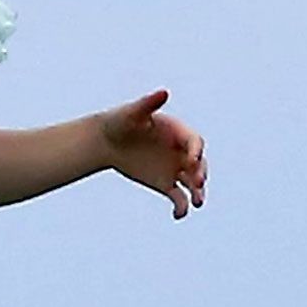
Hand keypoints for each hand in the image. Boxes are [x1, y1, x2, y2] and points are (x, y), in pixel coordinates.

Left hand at [98, 88, 206, 220]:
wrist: (105, 141)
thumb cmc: (120, 121)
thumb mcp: (132, 112)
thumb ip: (148, 103)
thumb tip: (164, 92)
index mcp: (178, 132)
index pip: (193, 141)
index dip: (195, 149)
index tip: (192, 158)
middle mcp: (181, 152)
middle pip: (198, 164)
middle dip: (200, 173)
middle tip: (197, 181)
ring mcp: (175, 169)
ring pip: (193, 184)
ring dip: (198, 193)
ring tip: (198, 202)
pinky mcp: (165, 184)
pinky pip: (179, 198)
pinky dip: (181, 207)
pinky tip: (178, 215)